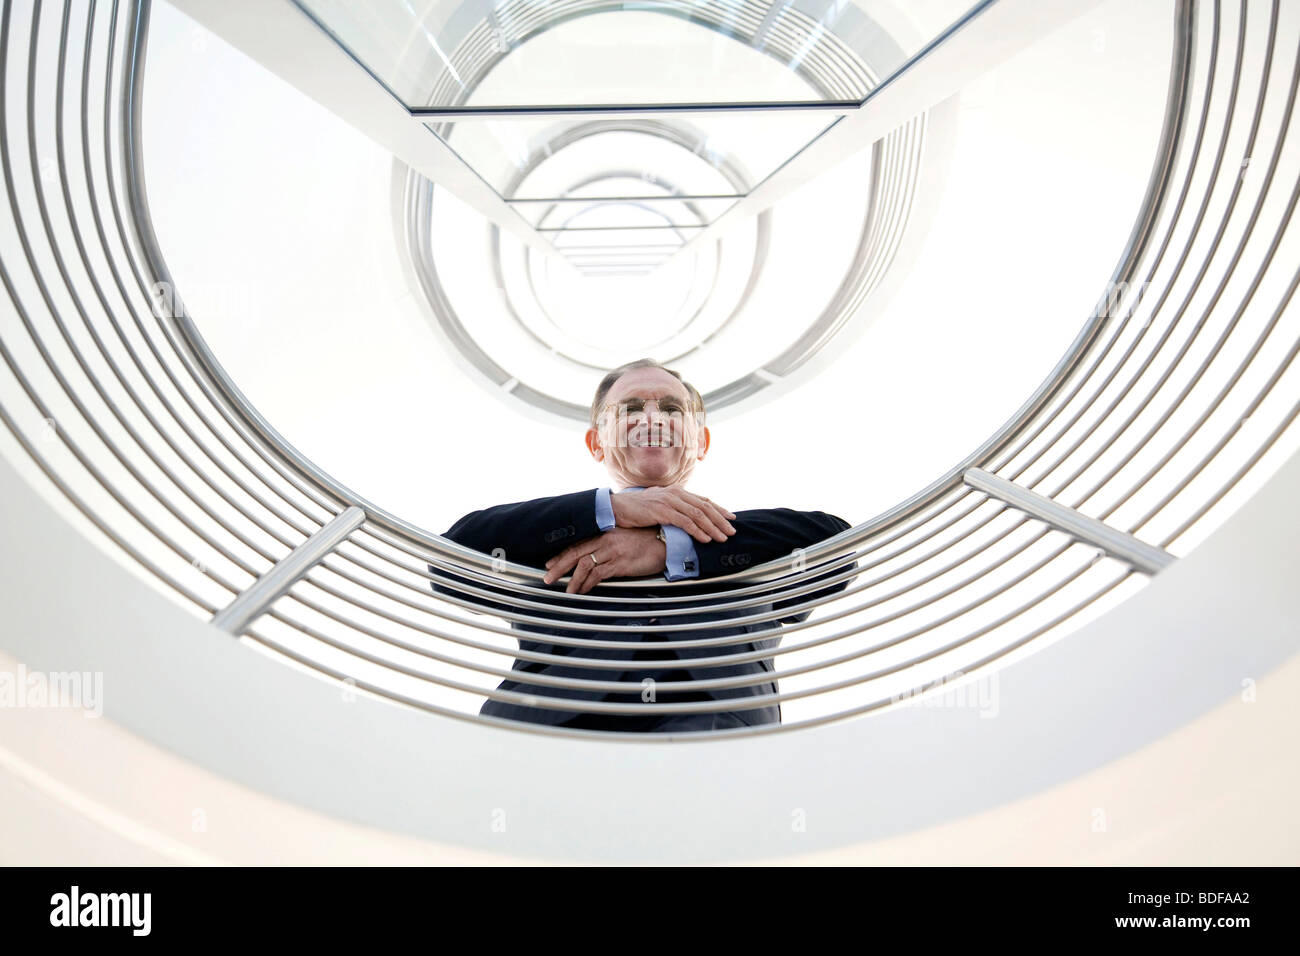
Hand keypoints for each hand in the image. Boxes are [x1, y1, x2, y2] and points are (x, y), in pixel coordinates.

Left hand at [543, 527, 666, 593]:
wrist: (666, 542)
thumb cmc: (648, 540)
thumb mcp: (624, 538)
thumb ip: (608, 545)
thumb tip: (595, 557)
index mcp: (605, 532)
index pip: (578, 543)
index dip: (562, 554)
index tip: (550, 563)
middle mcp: (606, 539)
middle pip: (575, 553)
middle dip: (559, 566)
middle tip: (548, 578)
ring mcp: (613, 551)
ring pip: (585, 565)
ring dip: (573, 580)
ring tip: (567, 591)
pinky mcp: (621, 563)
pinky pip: (599, 575)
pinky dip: (588, 584)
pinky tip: (583, 590)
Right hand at [610, 486, 735, 543]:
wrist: (616, 507)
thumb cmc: (636, 509)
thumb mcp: (658, 504)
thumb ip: (673, 507)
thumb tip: (686, 517)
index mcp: (676, 491)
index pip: (703, 500)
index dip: (719, 509)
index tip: (730, 518)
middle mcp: (675, 493)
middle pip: (705, 507)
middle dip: (720, 520)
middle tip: (732, 531)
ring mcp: (669, 501)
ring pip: (698, 515)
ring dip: (712, 527)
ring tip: (722, 537)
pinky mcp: (662, 511)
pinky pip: (685, 522)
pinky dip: (697, 531)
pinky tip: (705, 539)